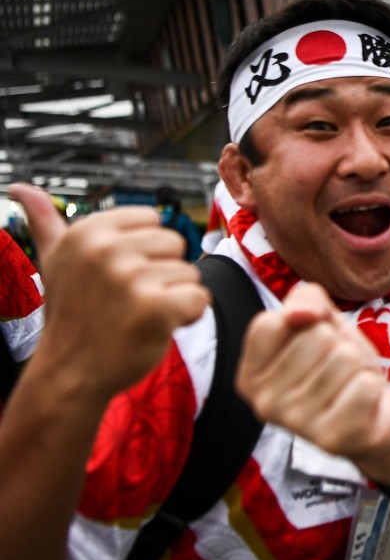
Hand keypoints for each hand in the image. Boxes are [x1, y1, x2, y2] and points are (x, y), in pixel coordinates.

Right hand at [9, 183, 208, 397]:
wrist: (72, 371)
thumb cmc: (72, 314)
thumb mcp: (53, 261)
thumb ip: (46, 222)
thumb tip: (22, 188)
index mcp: (88, 232)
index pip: (153, 220)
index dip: (146, 250)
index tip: (120, 275)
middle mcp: (107, 251)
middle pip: (175, 243)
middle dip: (163, 273)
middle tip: (132, 300)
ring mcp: (131, 279)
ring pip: (189, 273)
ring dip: (174, 297)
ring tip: (140, 315)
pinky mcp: (156, 308)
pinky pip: (199, 299)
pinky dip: (188, 316)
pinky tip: (159, 327)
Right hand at [236, 283, 389, 464]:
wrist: (374, 417)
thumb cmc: (340, 367)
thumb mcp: (322, 321)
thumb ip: (306, 299)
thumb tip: (303, 314)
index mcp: (249, 375)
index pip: (272, 322)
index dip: (307, 322)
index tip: (312, 346)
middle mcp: (264, 403)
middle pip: (316, 336)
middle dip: (338, 345)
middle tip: (338, 370)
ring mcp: (296, 424)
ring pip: (344, 358)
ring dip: (358, 367)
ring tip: (350, 386)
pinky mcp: (331, 438)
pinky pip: (365, 385)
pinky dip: (373, 387)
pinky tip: (362, 405)